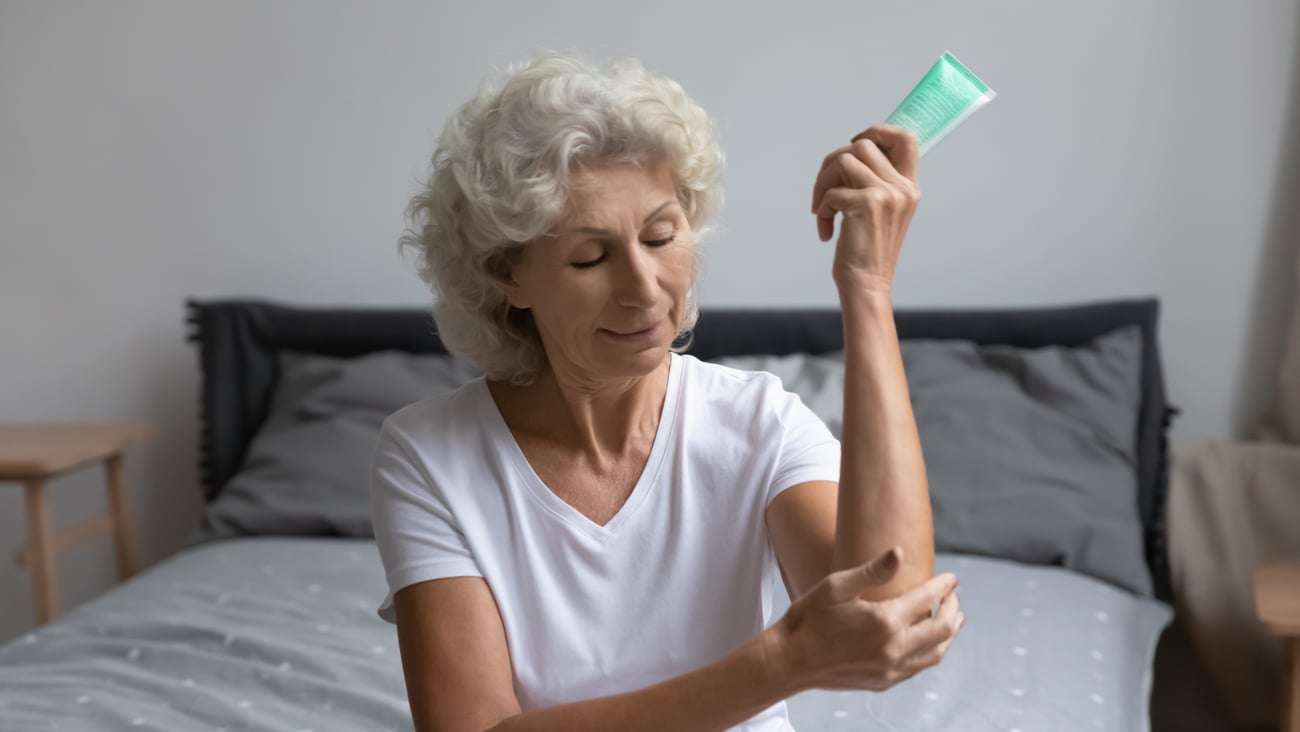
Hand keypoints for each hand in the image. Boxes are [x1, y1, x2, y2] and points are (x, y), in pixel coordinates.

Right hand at [770, 547, 962, 691]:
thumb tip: (899, 553)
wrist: (789, 660)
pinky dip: (929, 652)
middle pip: (941, 630)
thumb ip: (872, 571)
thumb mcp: (836, 586)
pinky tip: (927, 643)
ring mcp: (889, 669)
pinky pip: (917, 668)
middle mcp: (893, 648)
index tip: (952, 578)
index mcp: (885, 621)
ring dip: (948, 635)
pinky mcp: (882, 682)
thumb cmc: (808, 618)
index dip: (943, 586)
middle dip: (952, 610)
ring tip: (953, 621)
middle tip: (953, 597)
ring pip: (934, 653)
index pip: (927, 599)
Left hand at [810, 125, 920, 294]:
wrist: (867, 285)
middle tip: (825, 188)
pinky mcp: (866, 205)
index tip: (854, 143)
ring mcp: (886, 195)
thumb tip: (851, 154)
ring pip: (843, 160)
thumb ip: (876, 183)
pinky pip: (832, 190)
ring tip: (822, 209)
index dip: (877, 130)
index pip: (905, 138)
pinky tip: (826, 231)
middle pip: (862, 144)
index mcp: (909, 187)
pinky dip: (822, 209)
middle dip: (832, 162)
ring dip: (823, 183)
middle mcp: (902, 188)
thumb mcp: (882, 213)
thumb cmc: (868, 252)